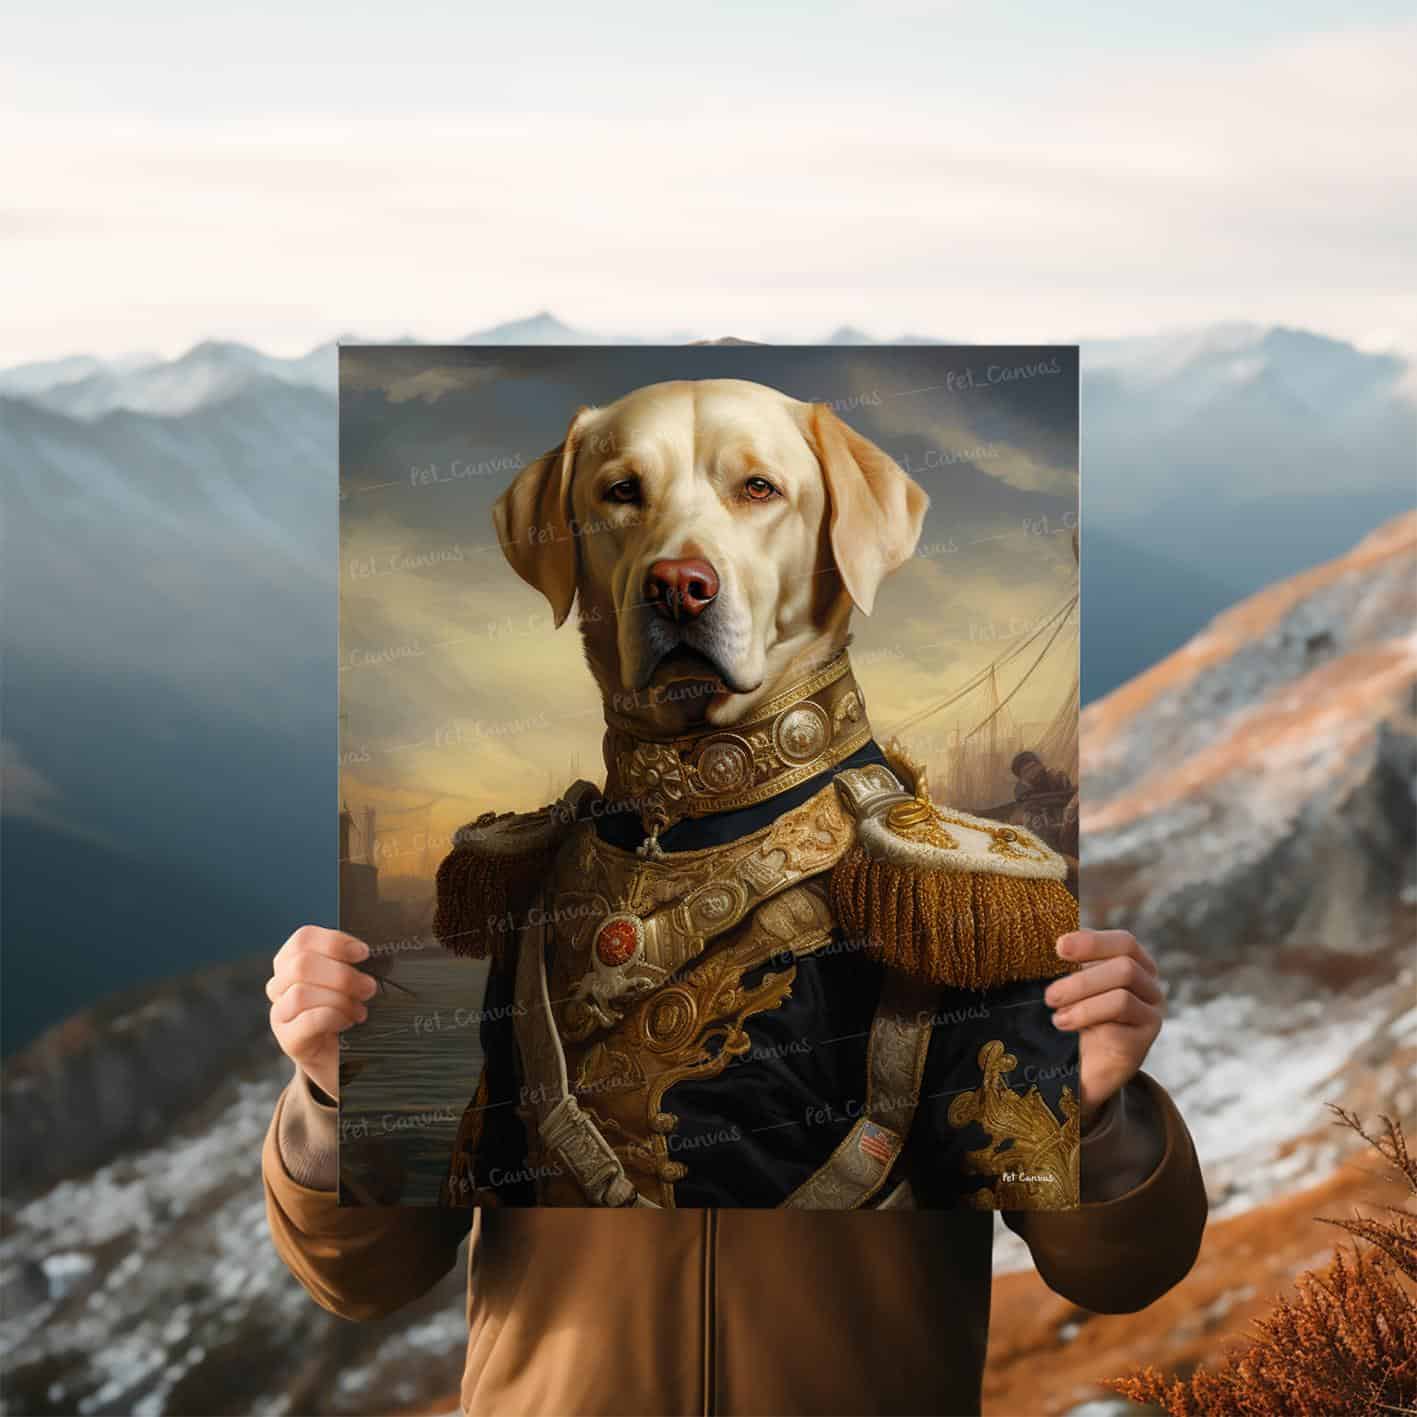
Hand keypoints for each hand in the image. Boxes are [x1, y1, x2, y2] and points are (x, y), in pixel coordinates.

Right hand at [267, 926, 375, 1100]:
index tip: (364, 953)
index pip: (303, 939)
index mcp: (294, 962)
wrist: (346, 1059)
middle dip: (342, 975)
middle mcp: (280, 986)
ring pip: (300, 993)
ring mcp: (280, 1014)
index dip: (334, 942)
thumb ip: (354, 965)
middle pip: (301, 964)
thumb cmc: (352, 1012)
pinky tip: (348, 1023)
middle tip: (369, 989)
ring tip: (360, 1011)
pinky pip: (306, 1020)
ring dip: (339, 999)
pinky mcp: (288, 1040)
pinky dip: (333, 1017)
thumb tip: (373, 952)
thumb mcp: (352, 983)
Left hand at [1045, 929, 1163, 1127]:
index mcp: (1133, 963)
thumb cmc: (1073, 1017)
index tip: (1059, 947)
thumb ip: (1071, 963)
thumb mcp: (1072, 985)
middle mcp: (1149, 985)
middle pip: (1124, 966)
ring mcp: (1151, 1012)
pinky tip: (1065, 1025)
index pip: (1124, 943)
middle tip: (1049, 995)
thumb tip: (1056, 941)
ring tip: (1055, 1012)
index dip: (1093, 942)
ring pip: (1123, 991)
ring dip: (1082, 998)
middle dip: (1081, 979)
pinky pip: (1121, 1018)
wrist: (1079, 1069)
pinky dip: (1088, 1016)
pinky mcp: (1145, 1039)